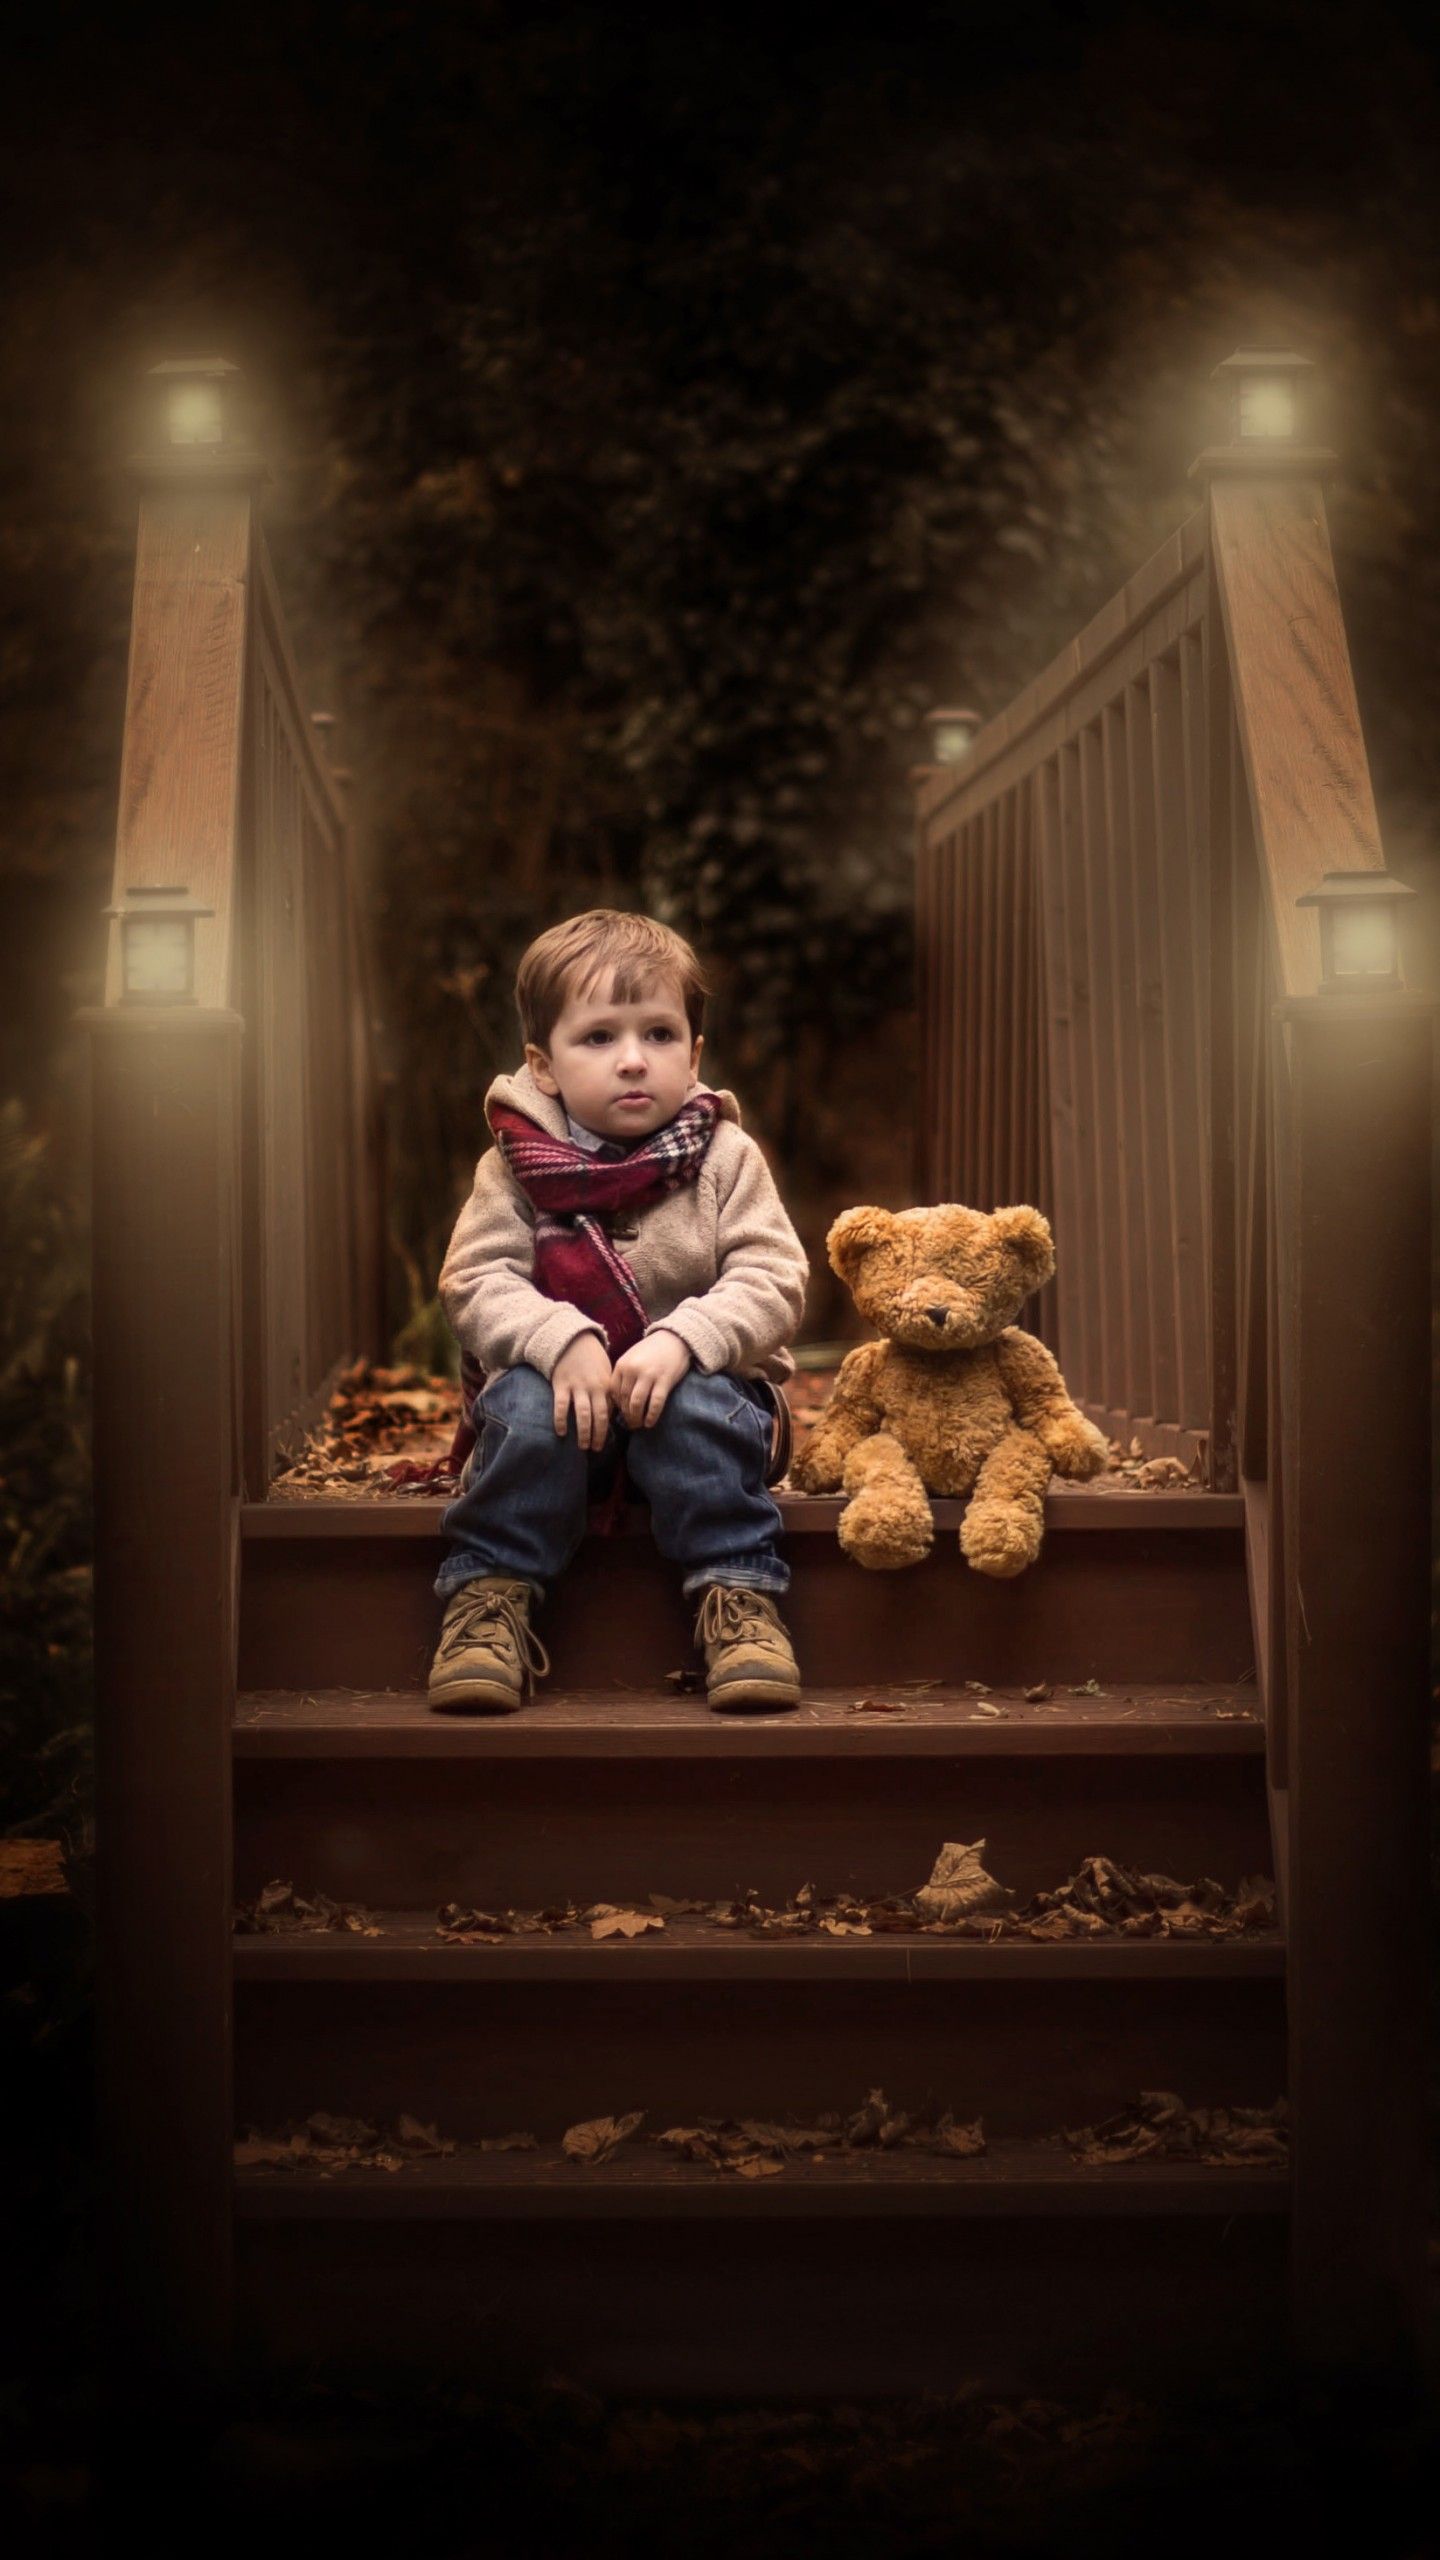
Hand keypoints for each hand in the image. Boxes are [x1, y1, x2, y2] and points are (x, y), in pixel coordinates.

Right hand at [551, 1333, 613, 1449]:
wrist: (573, 1341)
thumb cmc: (592, 1359)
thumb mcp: (606, 1373)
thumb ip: (608, 1392)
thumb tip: (613, 1414)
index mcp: (607, 1386)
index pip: (611, 1411)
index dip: (611, 1427)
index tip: (610, 1441)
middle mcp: (593, 1388)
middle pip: (599, 1416)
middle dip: (599, 1435)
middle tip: (596, 1449)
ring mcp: (577, 1387)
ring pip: (582, 1414)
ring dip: (584, 1432)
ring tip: (583, 1446)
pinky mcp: (561, 1385)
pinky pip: (561, 1406)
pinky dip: (561, 1420)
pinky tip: (561, 1432)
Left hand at [609, 1330, 691, 1427]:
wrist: (674, 1338)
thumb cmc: (652, 1351)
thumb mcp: (632, 1358)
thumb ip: (624, 1375)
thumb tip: (618, 1401)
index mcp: (622, 1364)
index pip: (614, 1392)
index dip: (617, 1406)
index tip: (621, 1414)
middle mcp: (632, 1370)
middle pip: (624, 1399)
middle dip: (626, 1415)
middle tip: (630, 1424)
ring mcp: (648, 1375)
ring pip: (637, 1404)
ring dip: (636, 1418)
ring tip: (639, 1425)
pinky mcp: (664, 1380)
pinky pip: (655, 1403)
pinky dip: (651, 1416)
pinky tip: (650, 1423)